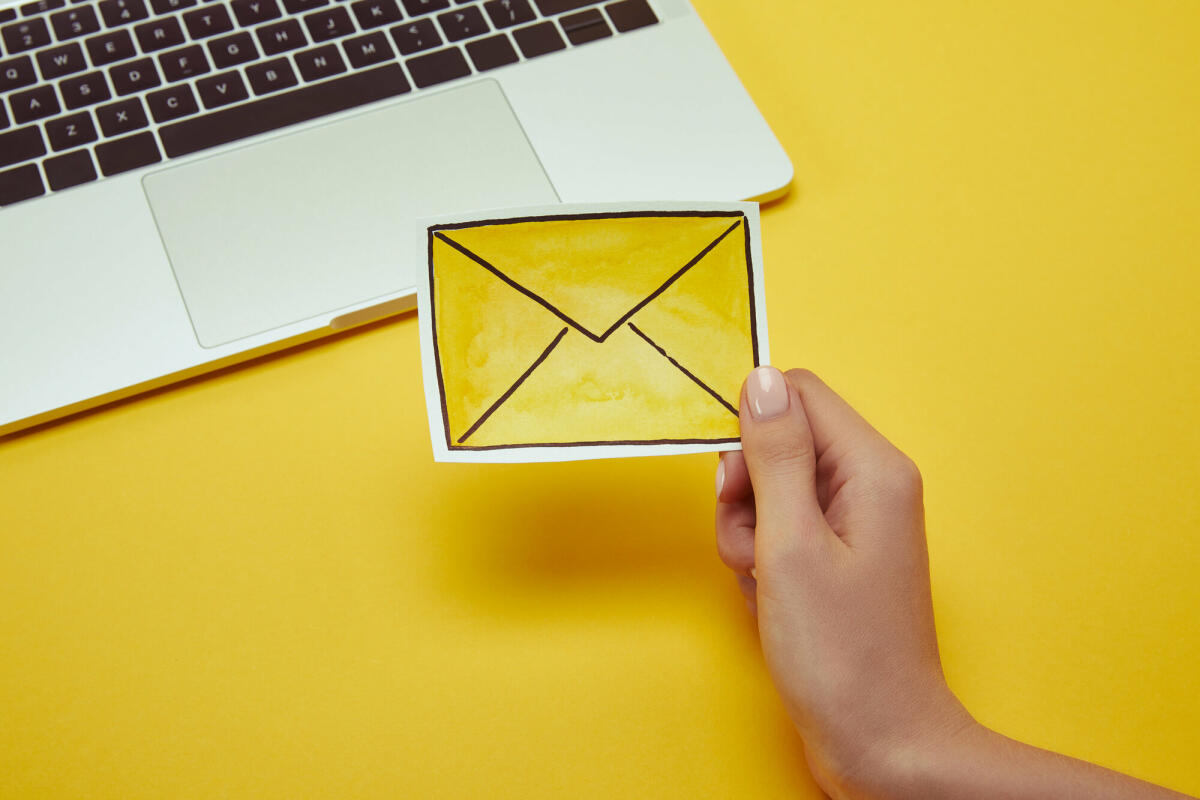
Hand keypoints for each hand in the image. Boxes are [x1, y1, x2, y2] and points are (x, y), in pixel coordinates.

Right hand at [715, 367, 973, 796]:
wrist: (878, 740)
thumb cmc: (842, 655)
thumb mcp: (792, 544)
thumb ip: (775, 455)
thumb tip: (761, 378)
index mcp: (873, 469)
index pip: (799, 393)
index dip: (750, 424)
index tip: (732, 478)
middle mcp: (869, 486)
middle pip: (779, 442)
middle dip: (745, 490)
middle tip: (755, 545)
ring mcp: (853, 523)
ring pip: (769, 488)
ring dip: (746, 531)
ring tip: (765, 582)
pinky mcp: (835, 555)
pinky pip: (777, 528)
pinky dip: (758, 558)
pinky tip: (770, 598)